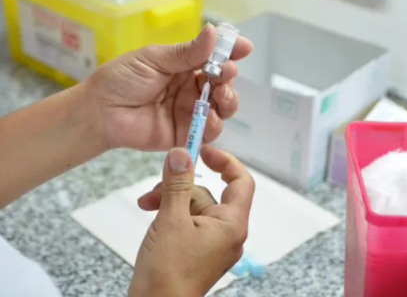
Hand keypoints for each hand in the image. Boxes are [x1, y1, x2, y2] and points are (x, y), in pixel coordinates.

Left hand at [86, 24, 252, 149]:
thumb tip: (214, 31)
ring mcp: (189, 111)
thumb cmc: (122, 79)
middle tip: (226, 73)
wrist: (100, 111)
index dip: (230, 52)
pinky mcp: (185, 133)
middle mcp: (190, 88)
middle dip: (229, 78)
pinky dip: (215, 124)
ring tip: (221, 94)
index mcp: (183, 66)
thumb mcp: (155, 59)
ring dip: (228, 100)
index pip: (213, 58)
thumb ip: (186, 52)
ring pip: (221, 107)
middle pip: (222, 83)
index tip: (244, 47)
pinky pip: (208, 130)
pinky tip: (211, 117)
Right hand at [129, 145, 254, 296]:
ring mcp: (211, 241)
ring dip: (170, 198)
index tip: (203, 150)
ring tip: (147, 204)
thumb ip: (177, 183)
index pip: (241, 181)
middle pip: (208, 192)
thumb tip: (181, 154)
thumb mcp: (171, 219)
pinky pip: (188, 218)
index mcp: (231, 224)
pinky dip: (170, 212)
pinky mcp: (197, 247)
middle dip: (180, 185)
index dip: (225, 161)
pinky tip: (152, 212)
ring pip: (194, 204)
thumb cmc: (168, 273)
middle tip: (157, 187)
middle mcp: (226, 232)